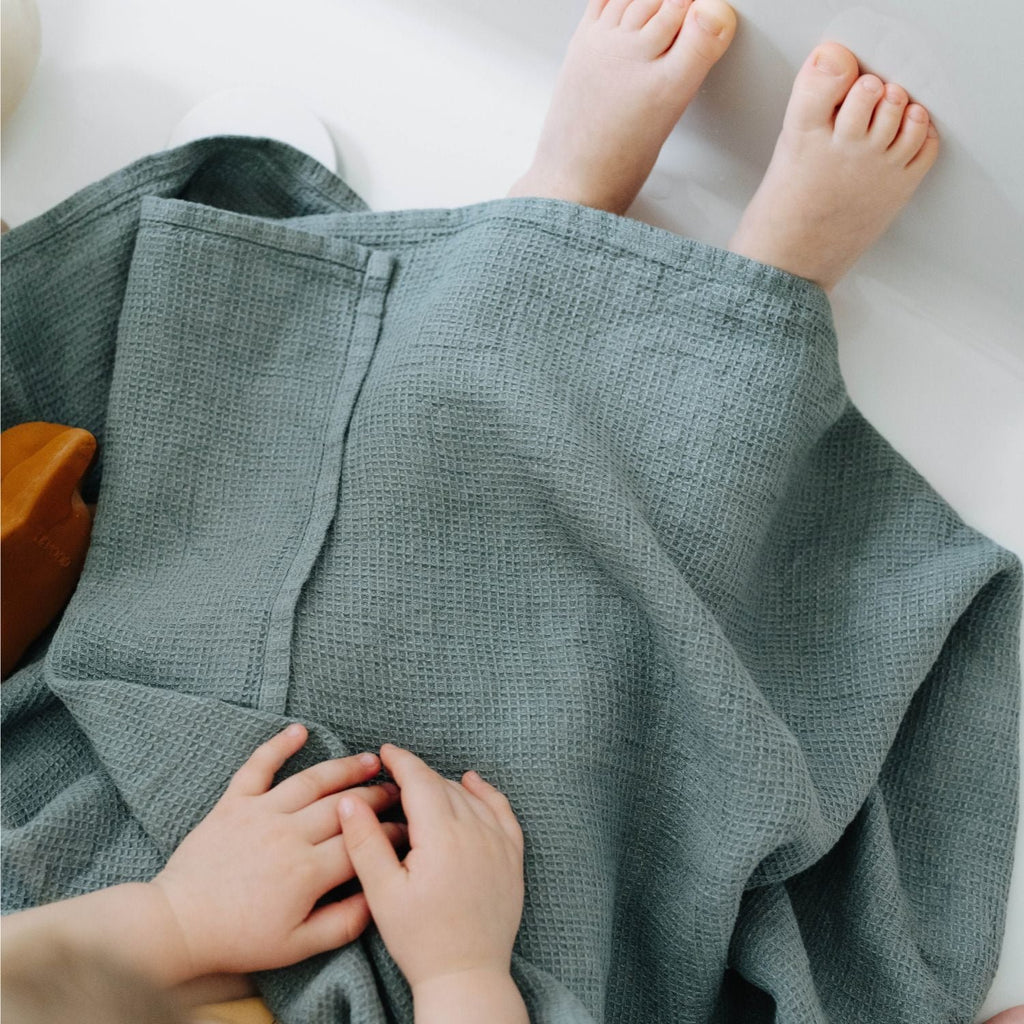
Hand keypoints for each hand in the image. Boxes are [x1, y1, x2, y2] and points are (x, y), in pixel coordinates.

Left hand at [150, 724, 405, 978]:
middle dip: (376, 796)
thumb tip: (378, 898)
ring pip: (312, 781)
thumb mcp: (298, 946)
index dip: (389, 833)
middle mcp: (288, 835)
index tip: (406, 829)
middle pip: (343, 806)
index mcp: (307, 872)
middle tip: (396, 790)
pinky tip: (300, 729)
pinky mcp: (233, 803)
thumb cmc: (240, 939)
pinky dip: (278, 745)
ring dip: (344, 768)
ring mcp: (260, 814)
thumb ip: (344, 923)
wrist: (180, 925)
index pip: (361, 843)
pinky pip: (258, 767)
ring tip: (369, 760)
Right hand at [339, 744, 524, 991]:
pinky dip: (487, 793)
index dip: (401, 761)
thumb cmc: (420, 940)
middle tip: (394, 775)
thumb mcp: (382, 894)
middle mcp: (475, 832)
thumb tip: (349, 800)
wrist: (467, 976)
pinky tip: (473, 783)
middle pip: (443, 786)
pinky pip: (503, 811)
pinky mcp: (512, 857)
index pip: (420, 781)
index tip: (384, 750)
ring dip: (444, 785)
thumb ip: (365, 843)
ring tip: (421, 787)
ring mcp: (498, 843)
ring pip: (469, 796)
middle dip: (417, 775)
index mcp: (441, 836)